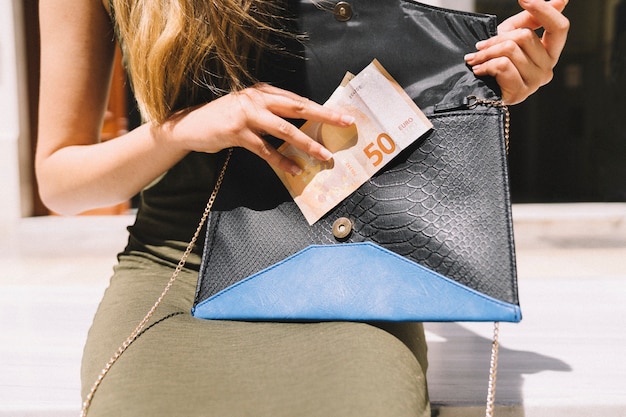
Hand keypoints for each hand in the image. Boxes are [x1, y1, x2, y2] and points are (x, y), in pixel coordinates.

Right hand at [162, 84, 354, 174]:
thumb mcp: (249, 110)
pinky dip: (281, 161)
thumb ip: (271, 114)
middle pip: (298, 107)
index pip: (297, 99)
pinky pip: (265, 149)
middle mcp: (257, 98)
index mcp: (263, 91)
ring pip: (284, 130)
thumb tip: (298, 129)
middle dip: (324, 115)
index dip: (321, 107)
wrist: (189, 126)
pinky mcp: (237, 132)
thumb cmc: (223, 119)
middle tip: (344, 123)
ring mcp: (246, 115)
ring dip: (307, 143)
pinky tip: (294, 170)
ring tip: (323, 155)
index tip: (341, 114)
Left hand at [464, 0, 569, 104]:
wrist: (479, 91)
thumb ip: (530, 19)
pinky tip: (478, 70)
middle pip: (526, 36)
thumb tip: (561, 0)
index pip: (559, 28)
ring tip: (475, 58)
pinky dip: (485, 64)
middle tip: (480, 45)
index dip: (544, 10)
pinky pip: (502, 65)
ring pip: (511, 50)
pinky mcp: (520, 92)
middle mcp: (548, 68)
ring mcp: (535, 82)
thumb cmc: (496, 62)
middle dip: (497, 38)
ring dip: (486, 52)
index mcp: (550, 53)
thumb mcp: (511, 35)